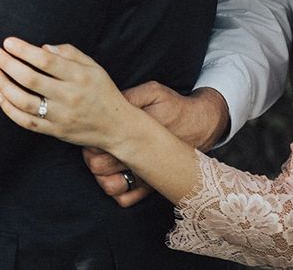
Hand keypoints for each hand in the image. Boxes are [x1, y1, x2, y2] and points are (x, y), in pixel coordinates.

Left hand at [0, 38, 136, 150]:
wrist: (116, 127)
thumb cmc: (102, 91)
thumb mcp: (93, 66)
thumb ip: (69, 53)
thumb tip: (43, 47)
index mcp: (79, 76)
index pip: (46, 60)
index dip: (24, 50)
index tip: (8, 42)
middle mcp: (69, 96)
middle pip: (31, 79)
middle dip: (8, 64)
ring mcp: (61, 116)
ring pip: (25, 102)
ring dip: (4, 86)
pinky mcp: (55, 131)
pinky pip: (27, 122)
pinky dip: (10, 110)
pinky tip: (0, 96)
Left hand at [83, 84, 228, 205]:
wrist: (201, 126)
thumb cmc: (174, 107)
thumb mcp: (154, 93)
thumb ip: (129, 97)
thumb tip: (105, 104)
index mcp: (139, 131)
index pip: (101, 139)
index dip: (90, 136)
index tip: (91, 129)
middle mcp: (141, 156)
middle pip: (99, 165)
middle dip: (90, 156)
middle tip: (93, 147)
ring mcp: (146, 174)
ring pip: (111, 186)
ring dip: (100, 176)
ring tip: (102, 163)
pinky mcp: (152, 184)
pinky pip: (127, 199)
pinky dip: (117, 192)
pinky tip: (115, 177)